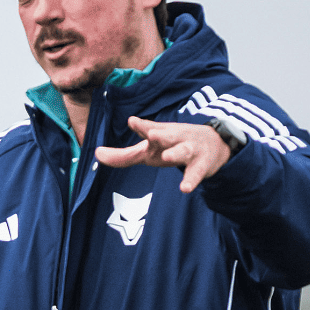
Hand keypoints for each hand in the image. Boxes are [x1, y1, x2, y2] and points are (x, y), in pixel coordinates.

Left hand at [94, 116, 230, 192]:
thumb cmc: (172, 146)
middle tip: (153, 133)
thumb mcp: (148, 150)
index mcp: (159, 134)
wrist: (214, 144)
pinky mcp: (201, 166)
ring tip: (167, 157)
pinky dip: (191, 180)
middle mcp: (174, 139)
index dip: (141, 126)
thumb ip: (123, 155)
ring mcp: (189, 151)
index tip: (132, 121)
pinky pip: (196, 173)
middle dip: (160, 133)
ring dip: (176, 153)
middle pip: (167, 135)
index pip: (148, 129)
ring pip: (183, 150)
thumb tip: (96, 154)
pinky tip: (185, 188)